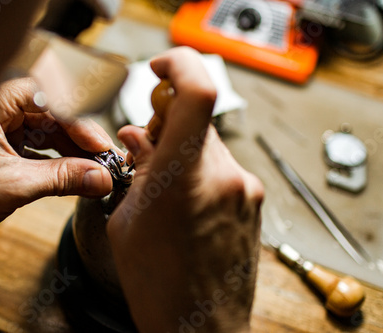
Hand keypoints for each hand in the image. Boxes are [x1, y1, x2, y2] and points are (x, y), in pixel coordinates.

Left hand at [0, 77, 118, 255]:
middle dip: (81, 141)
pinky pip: (40, 154)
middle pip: (52, 117)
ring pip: (48, 136)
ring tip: (98, 171)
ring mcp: (0, 134)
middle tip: (107, 161)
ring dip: (74, 155)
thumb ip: (62, 178)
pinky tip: (79, 177)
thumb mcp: (13, 185)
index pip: (46, 98)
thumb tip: (101, 177)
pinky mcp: (3, 155)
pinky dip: (60, 166)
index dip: (77, 120)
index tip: (99, 145)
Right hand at [107, 47, 263, 332]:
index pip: (198, 91)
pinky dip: (203, 171)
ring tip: (166, 188)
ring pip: (211, 145)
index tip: (161, 69)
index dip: (179, 66)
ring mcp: (246, 189)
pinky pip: (225, 169)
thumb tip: (140, 136)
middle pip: (199, 120)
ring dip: (186, 152)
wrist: (201, 328)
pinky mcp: (254, 201)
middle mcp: (226, 175)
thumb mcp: (128, 220)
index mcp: (185, 176)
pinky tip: (187, 203)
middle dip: (169, 125)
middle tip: (147, 148)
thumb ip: (138, 168)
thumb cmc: (159, 285)